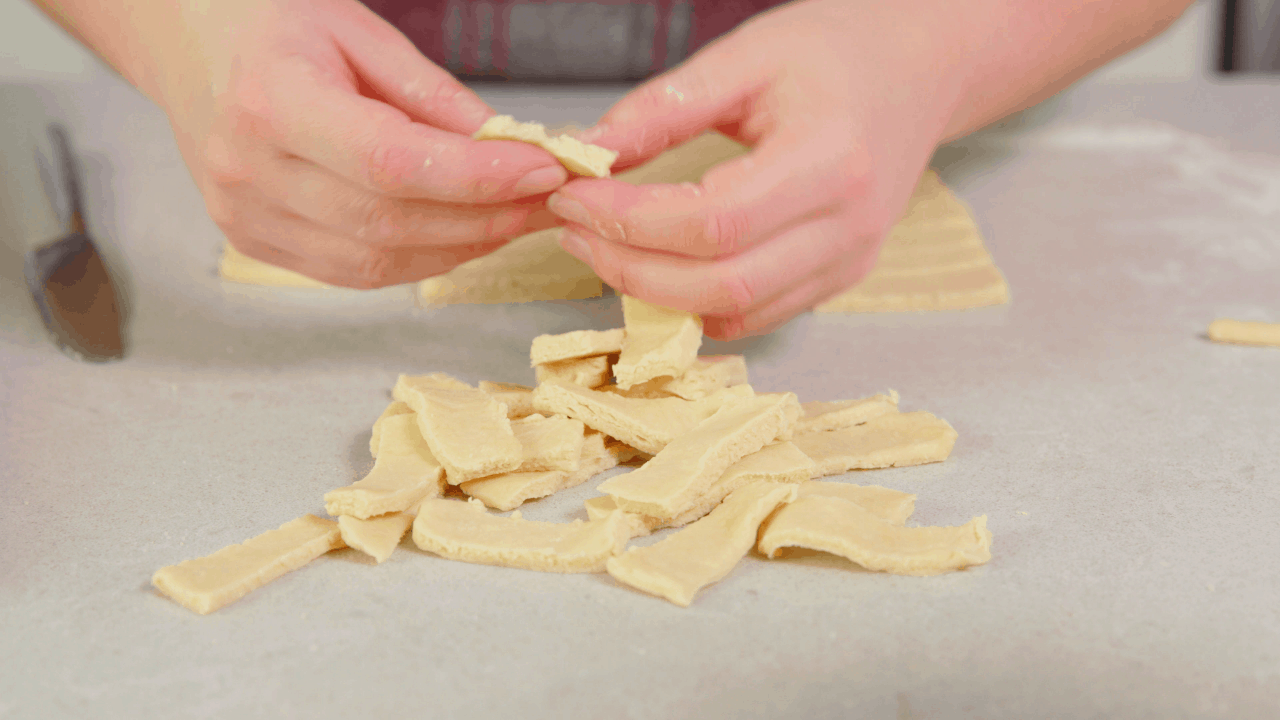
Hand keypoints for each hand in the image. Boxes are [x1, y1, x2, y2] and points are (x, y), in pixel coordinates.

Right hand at [161, 0, 566, 286]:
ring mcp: (245, 216)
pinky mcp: (254, 243)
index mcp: (271, 101)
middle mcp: (248, 170)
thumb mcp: (360, 32)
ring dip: (460, 246)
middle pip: (389, 222)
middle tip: (544, 198)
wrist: (189, 45)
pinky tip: (458, 233)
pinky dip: (418, 259)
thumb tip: (513, 148)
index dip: (476, 177)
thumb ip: (435, 98)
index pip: (390, 163)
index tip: (542, 169)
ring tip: (512, 216)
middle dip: (484, 216)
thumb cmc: (272, 25)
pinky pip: (353, 273)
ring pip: (376, 263)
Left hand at [544, 0, 967, 337]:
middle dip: (631, 268)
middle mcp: (850, 224)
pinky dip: (696, 305)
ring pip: (738, 312)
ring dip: (656, 294)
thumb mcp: (746, 56)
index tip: (574, 195)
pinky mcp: (841, 277)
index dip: (632, 221)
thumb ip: (663, 109)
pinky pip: (758, 316)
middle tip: (575, 230)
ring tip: (605, 249)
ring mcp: (851, 260)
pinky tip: (657, 269)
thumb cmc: (835, 49)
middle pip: (723, 284)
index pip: (715, 221)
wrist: (917, 68)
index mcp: (831, 158)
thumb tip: (585, 154)